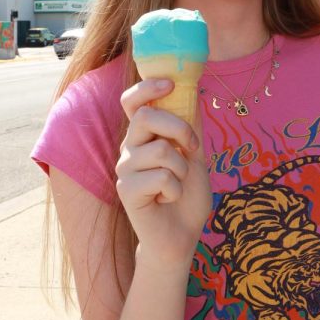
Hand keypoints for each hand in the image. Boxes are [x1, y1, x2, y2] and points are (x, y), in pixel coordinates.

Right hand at [116, 78, 211, 268]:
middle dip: (178, 128)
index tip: (169, 84)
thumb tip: (193, 89)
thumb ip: (190, 125)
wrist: (181, 235)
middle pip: (145, 117)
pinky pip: (161, 177)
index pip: (132, 102)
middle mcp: (129, 148)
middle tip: (192, 147)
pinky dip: (175, 189)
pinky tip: (168, 199)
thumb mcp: (195, 155)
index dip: (146, 88)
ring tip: (178, 183)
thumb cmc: (186, 195)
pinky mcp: (127, 190)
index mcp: (143, 136)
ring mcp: (125, 169)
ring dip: (182, 168)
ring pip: (160, 150)